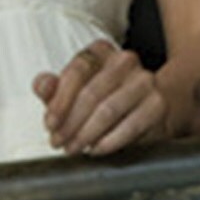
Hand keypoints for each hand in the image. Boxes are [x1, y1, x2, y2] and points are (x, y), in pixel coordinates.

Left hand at [33, 39, 165, 155]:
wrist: (152, 105)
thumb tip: (42, 85)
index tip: (49, 123)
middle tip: (59, 142)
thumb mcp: (75, 90)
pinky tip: (96, 149)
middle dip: (70, 123)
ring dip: (86, 135)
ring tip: (74, 148)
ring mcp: (144, 80)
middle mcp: (124, 60)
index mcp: (100, 50)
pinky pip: (130, 126)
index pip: (76, 71)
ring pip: (108, 110)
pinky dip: (109, 141)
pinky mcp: (157, 104)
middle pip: (90, 93)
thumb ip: (54, 88)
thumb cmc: (106, 96)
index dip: (59, 101)